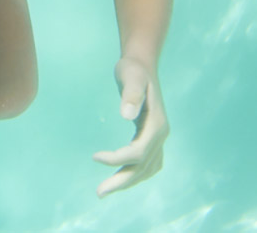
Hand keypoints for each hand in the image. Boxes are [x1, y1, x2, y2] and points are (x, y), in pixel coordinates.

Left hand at [92, 57, 167, 195]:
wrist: (141, 65)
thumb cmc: (133, 70)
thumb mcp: (130, 77)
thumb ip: (131, 95)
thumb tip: (126, 115)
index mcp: (157, 124)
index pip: (139, 152)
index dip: (117, 159)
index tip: (95, 156)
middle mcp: (161, 134)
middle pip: (143, 166)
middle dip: (122, 181)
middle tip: (99, 193)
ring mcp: (158, 137)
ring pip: (146, 168)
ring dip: (127, 181)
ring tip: (105, 189)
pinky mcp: (152, 137)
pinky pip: (148, 163)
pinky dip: (135, 173)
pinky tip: (121, 177)